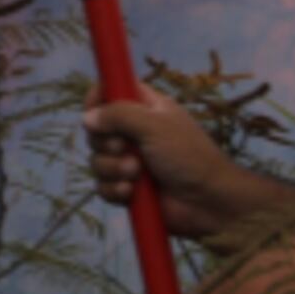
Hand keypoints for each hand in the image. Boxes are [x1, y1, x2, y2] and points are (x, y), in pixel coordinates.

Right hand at [83, 82, 258, 237]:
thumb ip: (119, 115)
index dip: (98, 98)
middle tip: (124, 147)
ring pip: (97, 161)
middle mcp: (134, 132)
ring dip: (113, 169)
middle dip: (106, 142)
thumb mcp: (154, 125)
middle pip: (97, 130)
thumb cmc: (188, 155)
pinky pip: (102, 186)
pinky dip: (114, 189)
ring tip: (137, 174)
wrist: (208, 202)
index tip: (93, 109)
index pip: (111, 92)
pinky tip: (131, 192)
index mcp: (145, 108)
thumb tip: (87, 117)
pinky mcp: (127, 189)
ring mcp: (129, 162)